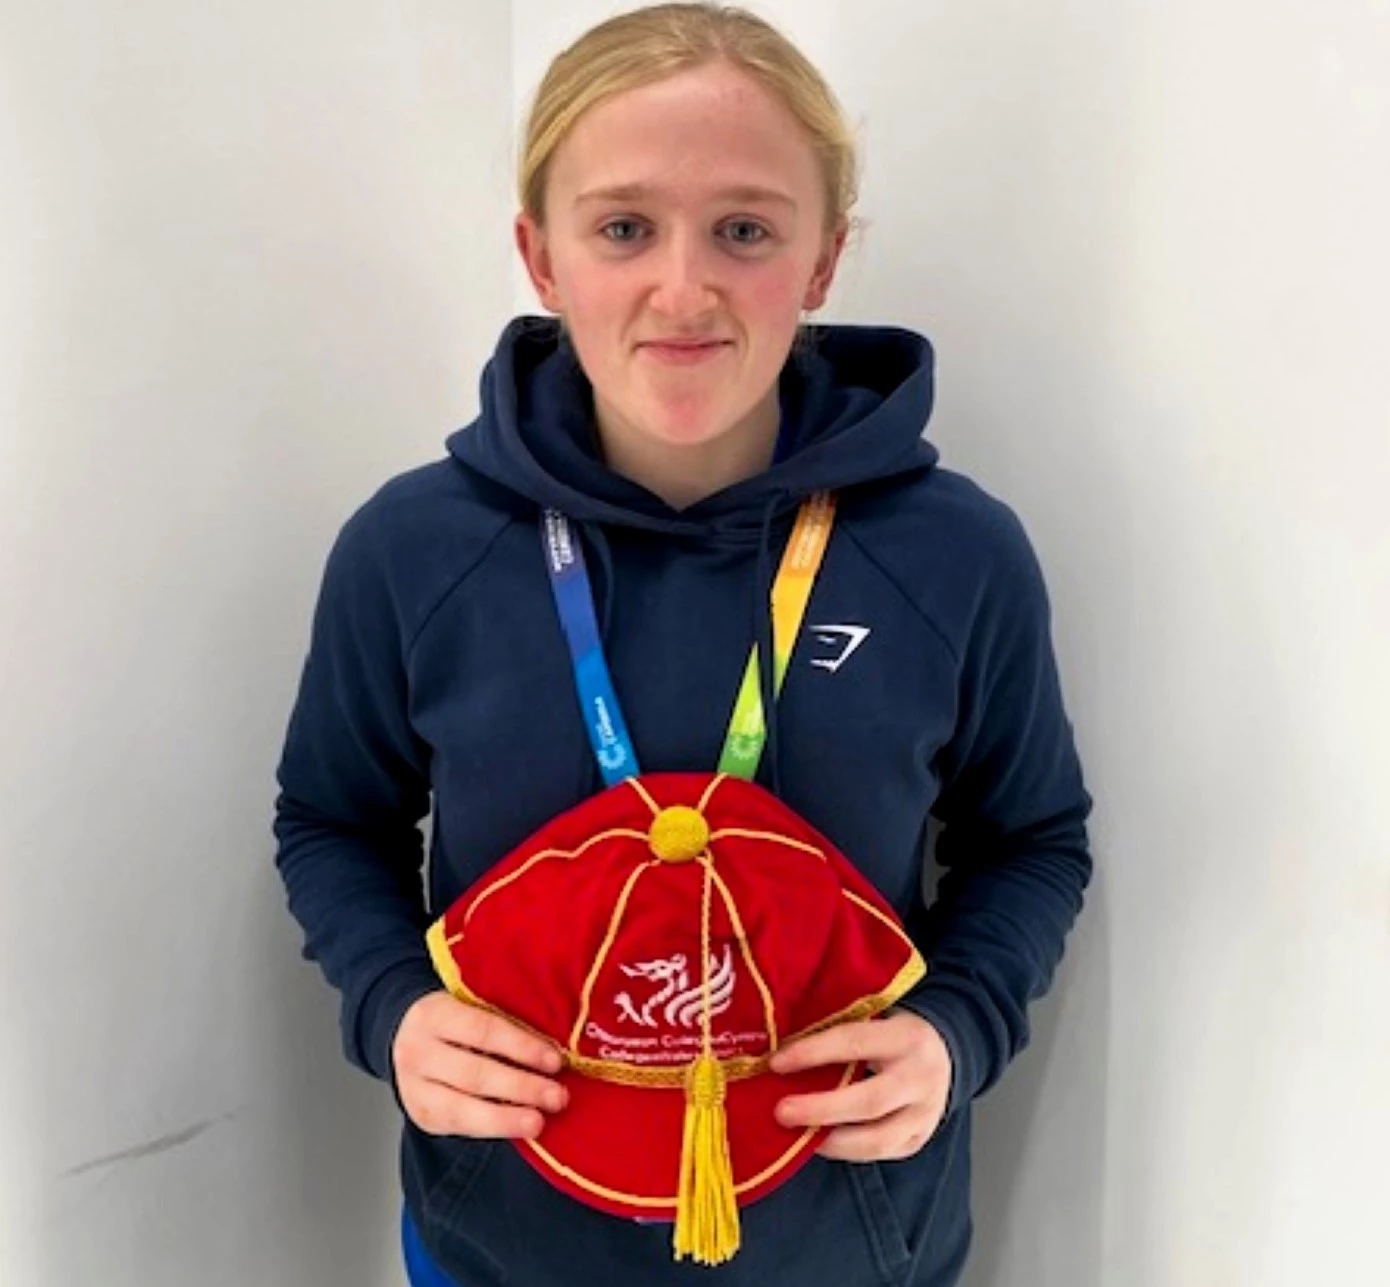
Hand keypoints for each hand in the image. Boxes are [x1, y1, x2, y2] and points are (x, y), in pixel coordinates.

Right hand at [392, 991, 568, 1140]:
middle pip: (474, 1073)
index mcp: (434, 1013)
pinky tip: (518, 1127)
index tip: (555, 1061)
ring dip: (507, 1117)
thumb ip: (504, 1019)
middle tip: (557, 1096)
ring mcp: (413, 1086)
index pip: (482, 1030)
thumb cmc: (456, 1020)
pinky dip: (492, 1128)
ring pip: (462, 1108)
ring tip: (539, 1122)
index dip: (521, 1047)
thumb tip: (555, 1045)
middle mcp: (416, 1051)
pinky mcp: (420, 1115)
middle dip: (521, 1087)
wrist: (408, 1039)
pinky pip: (459, 1126)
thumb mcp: (471, 1005)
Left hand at [769, 1009, 951, 1161]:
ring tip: (795, 1133)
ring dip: (830, 1140)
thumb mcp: (874, 1017)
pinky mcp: (919, 1140)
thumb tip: (782, 1049)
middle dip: (820, 1109)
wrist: (945, 1053)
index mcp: (906, 1036)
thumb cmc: (891, 1032)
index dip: (812, 1053)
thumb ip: (837, 1029)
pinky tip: (818, 1141)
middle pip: (869, 1101)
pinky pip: (879, 1153)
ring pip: (876, 1139)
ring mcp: (925, 1114)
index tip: (776, 1063)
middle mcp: (921, 1077)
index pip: (854, 1042)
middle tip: (781, 1112)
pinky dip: (845, 1151)